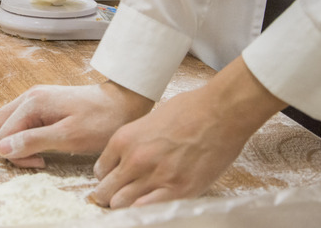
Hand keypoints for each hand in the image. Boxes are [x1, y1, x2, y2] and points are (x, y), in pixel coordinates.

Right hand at [0, 81, 154, 168]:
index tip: (40, 161)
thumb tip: (2, 149)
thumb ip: (33, 141)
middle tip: (37, 159)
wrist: (124, 103)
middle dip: (9, 147)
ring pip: (7, 124)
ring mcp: (35, 98)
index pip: (0, 134)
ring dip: (18, 143)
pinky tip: (47, 144)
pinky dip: (27, 136)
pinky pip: (21, 122)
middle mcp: (29, 97)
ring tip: (42, 153)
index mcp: (32, 102)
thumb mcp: (68, 136)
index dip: (14, 154)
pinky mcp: (43, 104)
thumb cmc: (101, 120)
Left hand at [91, 57, 286, 208]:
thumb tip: (128, 159)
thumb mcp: (150, 120)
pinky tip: (151, 203)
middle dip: (111, 195)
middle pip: (105, 191)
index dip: (108, 177)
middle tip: (122, 195)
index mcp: (124, 139)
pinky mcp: (178, 190)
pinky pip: (146, 210)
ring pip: (121, 204)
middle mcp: (134, 159)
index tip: (117, 180)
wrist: (220, 112)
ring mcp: (155, 177)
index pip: (100, 170)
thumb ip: (136, 142)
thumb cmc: (190, 110)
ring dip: (126, 205)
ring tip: (137, 201)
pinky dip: (143, 210)